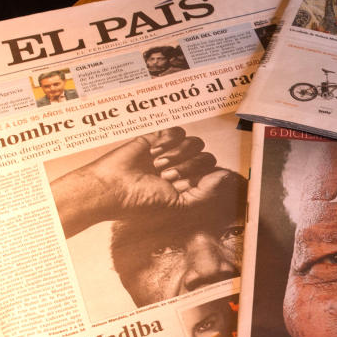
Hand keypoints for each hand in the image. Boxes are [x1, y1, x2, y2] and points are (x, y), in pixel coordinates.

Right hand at [52, 127, 229, 235]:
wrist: (112, 187)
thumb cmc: (142, 202)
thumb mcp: (179, 205)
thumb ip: (206, 193)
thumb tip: (224, 175)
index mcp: (190, 185)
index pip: (211, 172)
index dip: (197, 176)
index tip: (177, 185)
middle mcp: (184, 168)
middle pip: (205, 156)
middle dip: (186, 166)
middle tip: (164, 175)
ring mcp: (172, 153)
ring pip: (194, 143)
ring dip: (176, 154)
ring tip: (156, 164)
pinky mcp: (158, 139)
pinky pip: (178, 131)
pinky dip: (167, 140)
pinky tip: (153, 151)